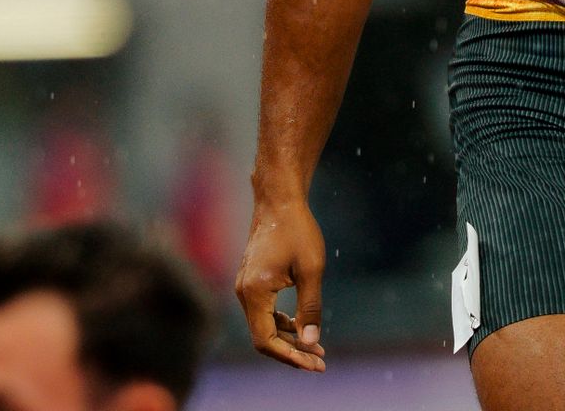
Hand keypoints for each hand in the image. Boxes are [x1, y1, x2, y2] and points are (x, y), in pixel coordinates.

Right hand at [234, 199, 328, 370]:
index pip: (265, 341)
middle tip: (320, 361)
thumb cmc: (298, 231)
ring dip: (287, 339)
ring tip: (316, 347)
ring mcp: (245, 288)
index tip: (315, 363)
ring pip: (262, 326)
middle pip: (263, 338)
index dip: (290, 356)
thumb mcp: (311, 270)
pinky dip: (280, 324)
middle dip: (292, 352)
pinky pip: (262, 313)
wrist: (279, 202)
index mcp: (255, 293)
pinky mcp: (251, 282)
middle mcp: (244, 294)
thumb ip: (310, 308)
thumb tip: (311, 343)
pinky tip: (300, 325)